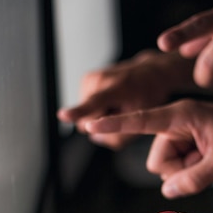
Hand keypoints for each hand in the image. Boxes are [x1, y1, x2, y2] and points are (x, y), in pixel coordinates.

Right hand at [57, 51, 190, 149]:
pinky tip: (112, 99)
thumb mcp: (141, 120)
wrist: (149, 73)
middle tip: (120, 110)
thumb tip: (96, 138)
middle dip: (101, 121)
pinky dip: (98, 106)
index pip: (92, 103)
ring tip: (118, 103)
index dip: (77, 111)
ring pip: (85, 114)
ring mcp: (90, 78)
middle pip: (86, 120)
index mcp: (116, 88)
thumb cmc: (147, 96)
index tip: (63, 115)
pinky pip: (85, 106)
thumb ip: (119, 137)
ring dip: (101, 113)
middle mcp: (99, 80)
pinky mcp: (85, 80)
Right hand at [85, 99, 212, 198]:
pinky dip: (190, 170)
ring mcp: (176, 134)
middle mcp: (173, 123)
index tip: (92, 123)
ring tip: (210, 158)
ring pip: (165, 168)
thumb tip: (168, 192)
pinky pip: (174, 167)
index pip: (142, 120)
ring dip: (186, 171)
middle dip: (179, 172)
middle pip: (158, 162)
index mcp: (182, 116)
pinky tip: (206, 159)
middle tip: (207, 163)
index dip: (117, 124)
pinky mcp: (180, 143)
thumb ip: (196, 178)